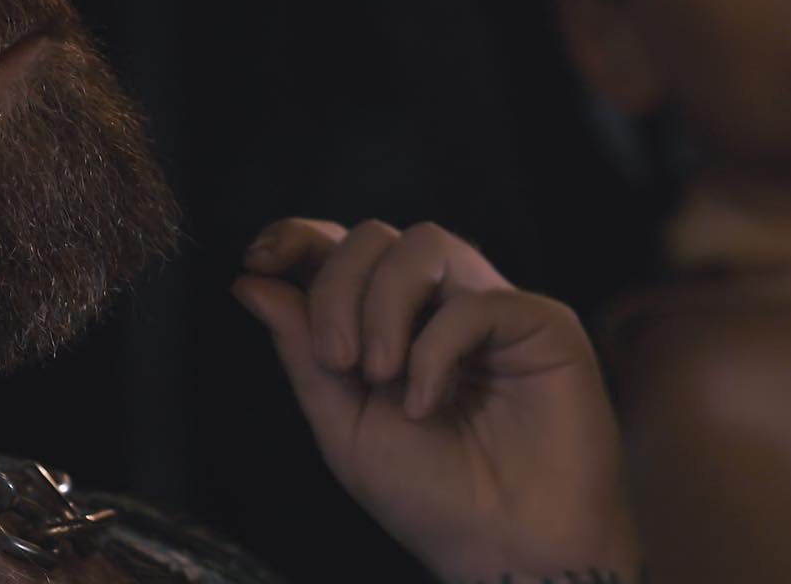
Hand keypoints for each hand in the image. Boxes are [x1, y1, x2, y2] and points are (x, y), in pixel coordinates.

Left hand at [233, 218, 640, 583]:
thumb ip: (301, 350)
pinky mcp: (542, 322)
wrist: (508, 554)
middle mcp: (440, 303)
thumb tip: (248, 282)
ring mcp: (491, 306)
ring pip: (424, 243)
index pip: (343, 249)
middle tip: (337, 360)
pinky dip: (435, 347)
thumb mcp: (343, 425)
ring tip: (378, 375)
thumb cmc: (432, 498)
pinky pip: (474, 299)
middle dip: (338, 287)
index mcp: (390, 322)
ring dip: (383, 305)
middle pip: (375, 237)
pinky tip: (426, 401)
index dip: (299, 238)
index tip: (258, 259)